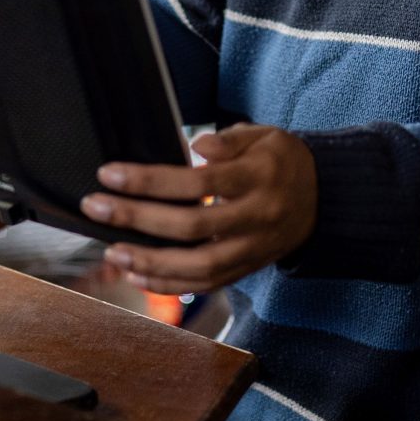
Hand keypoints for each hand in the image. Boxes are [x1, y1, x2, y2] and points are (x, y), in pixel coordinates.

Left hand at [84, 125, 317, 294]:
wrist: (323, 198)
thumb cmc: (282, 161)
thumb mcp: (264, 135)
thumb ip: (230, 140)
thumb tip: (197, 147)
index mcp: (259, 177)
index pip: (198, 182)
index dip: (151, 181)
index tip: (111, 175)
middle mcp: (257, 217)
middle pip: (192, 225)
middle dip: (137, 218)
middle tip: (96, 207)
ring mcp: (254, 248)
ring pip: (200, 266)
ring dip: (151, 263)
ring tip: (114, 252)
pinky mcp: (248, 268)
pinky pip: (207, 285)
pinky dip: (170, 285)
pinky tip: (138, 276)